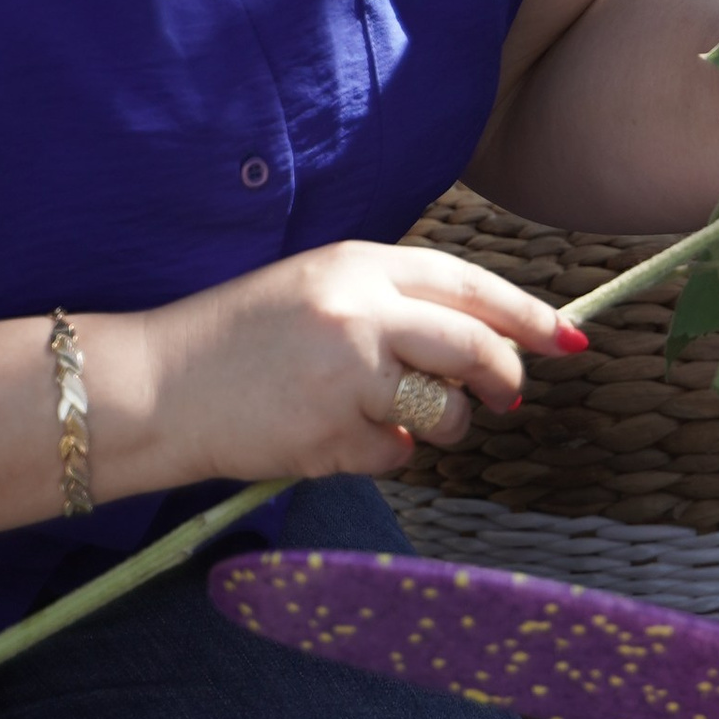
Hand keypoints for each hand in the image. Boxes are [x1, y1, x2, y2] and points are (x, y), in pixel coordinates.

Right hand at [125, 243, 576, 487]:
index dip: (525, 313)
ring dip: (438, 424)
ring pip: (445, 409)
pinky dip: (378, 454)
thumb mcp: (312, 292)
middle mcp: (356, 310)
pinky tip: (328, 438)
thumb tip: (481, 344)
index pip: (466, 282)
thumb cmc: (234, 343)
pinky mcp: (331, 430)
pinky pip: (396, 453)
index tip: (567, 337)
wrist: (151, 388)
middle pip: (475, 345)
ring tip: (387, 417)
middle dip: (505, 376)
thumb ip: (390, 305)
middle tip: (510, 396)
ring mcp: (346, 373)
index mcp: (354, 264)